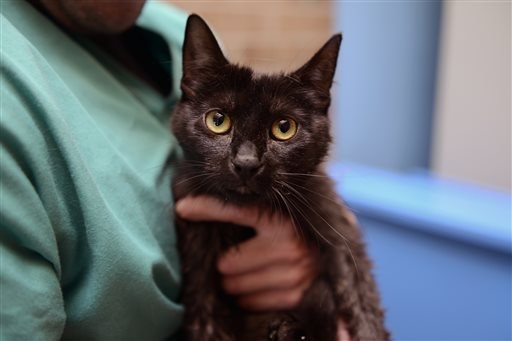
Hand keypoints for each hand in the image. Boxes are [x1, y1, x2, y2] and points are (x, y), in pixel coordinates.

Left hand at [175, 195, 314, 310]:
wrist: (328, 258)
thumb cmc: (291, 234)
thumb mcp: (272, 216)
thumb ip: (242, 209)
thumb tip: (193, 202)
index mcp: (279, 219)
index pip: (233, 211)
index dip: (204, 208)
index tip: (182, 208)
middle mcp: (288, 244)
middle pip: (226, 263)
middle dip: (226, 263)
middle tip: (238, 258)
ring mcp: (294, 272)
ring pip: (235, 285)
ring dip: (235, 282)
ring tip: (250, 271)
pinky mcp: (295, 295)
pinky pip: (249, 303)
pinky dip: (248, 297)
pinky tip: (260, 284)